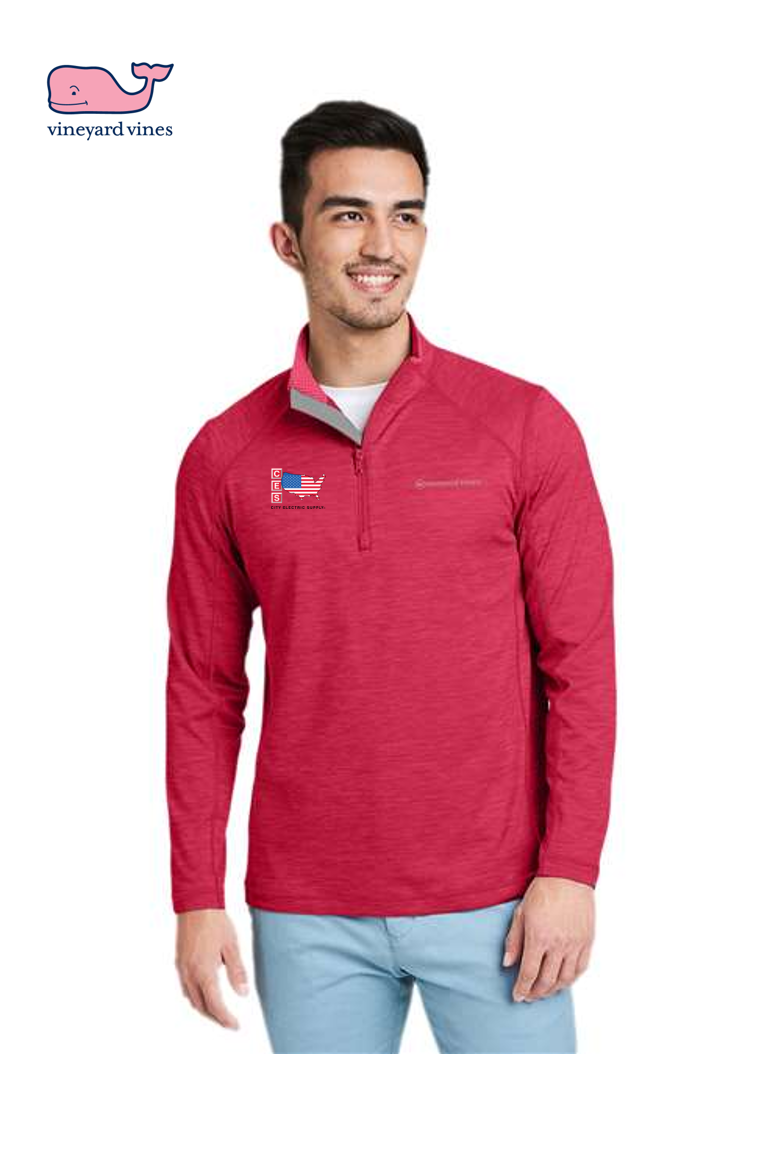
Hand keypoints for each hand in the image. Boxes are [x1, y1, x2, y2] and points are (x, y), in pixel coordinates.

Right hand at [175, 909, 249, 1028]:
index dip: (225, 1018)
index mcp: (204, 971)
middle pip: (201, 1006)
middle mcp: (189, 973)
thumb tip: (243, 994)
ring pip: (191, 999)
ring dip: (204, 1009)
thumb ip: (237, 971)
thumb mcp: (232, 946)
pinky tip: (204, 994)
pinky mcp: (179, 962)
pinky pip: (186, 988)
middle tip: (229, 1023)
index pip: (214, 1004)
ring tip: (219, 1012)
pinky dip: (195, 997)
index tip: (235, 1026)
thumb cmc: (216, 922)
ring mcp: (182, 968)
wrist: (196, 903)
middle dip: (215, 1018)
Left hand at [502, 876, 593, 1000]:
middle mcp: (558, 944)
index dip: (522, 989)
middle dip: (536, 993)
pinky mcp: (587, 941)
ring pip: (565, 979)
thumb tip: (507, 964)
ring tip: (544, 991)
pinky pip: (581, 968)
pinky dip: (571, 980)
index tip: (517, 996)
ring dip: (553, 990)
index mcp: (538, 937)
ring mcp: (575, 944)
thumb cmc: (542, 891)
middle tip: (529, 996)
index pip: (528, 973)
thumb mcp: (521, 913)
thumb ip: (514, 940)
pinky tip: (563, 981)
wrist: (568, 875)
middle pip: (547, 981)